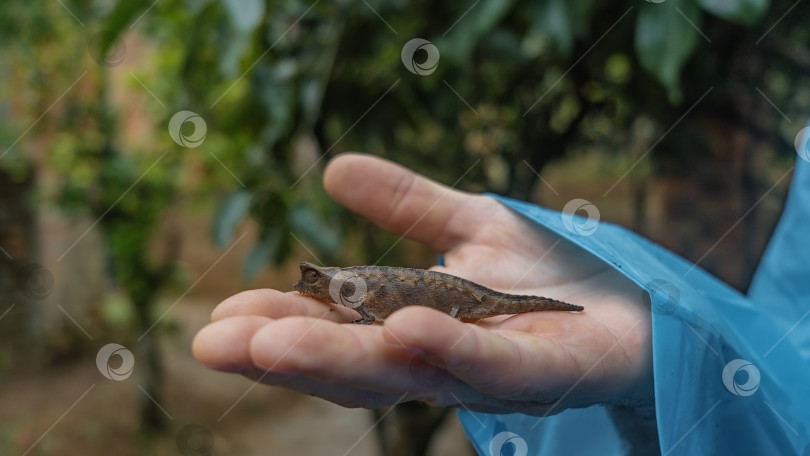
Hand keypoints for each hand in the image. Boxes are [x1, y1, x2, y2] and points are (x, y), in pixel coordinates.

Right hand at [192, 153, 652, 415]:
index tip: (218, 319)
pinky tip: (404, 330)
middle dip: (286, 355)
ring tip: (277, 342)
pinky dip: (448, 353)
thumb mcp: (468, 225)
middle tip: (217, 343)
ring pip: (409, 375)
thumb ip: (407, 205)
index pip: (335, 331)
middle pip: (356, 365)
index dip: (278, 325)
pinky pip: (495, 370)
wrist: (638, 303)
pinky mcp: (549, 376)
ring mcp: (491, 374)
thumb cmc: (548, 274)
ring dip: (342, 361)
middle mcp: (442, 360)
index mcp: (413, 327)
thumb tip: (332, 167)